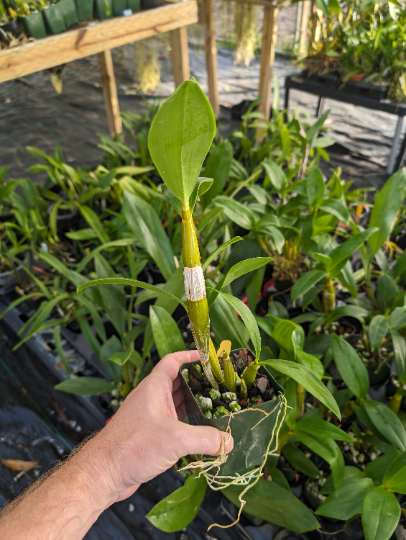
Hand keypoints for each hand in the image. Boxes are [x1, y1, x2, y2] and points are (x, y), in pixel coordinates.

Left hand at [83, 350, 233, 502]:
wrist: (103, 473)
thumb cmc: (134, 446)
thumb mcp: (176, 440)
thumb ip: (206, 439)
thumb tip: (229, 441)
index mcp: (154, 387)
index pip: (172, 361)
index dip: (189, 356)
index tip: (206, 356)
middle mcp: (151, 398)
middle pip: (178, 383)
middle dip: (198, 383)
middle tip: (219, 387)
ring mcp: (149, 417)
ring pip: (175, 404)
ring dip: (193, 405)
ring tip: (215, 408)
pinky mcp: (148, 434)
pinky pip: (172, 423)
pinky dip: (186, 424)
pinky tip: (199, 433)